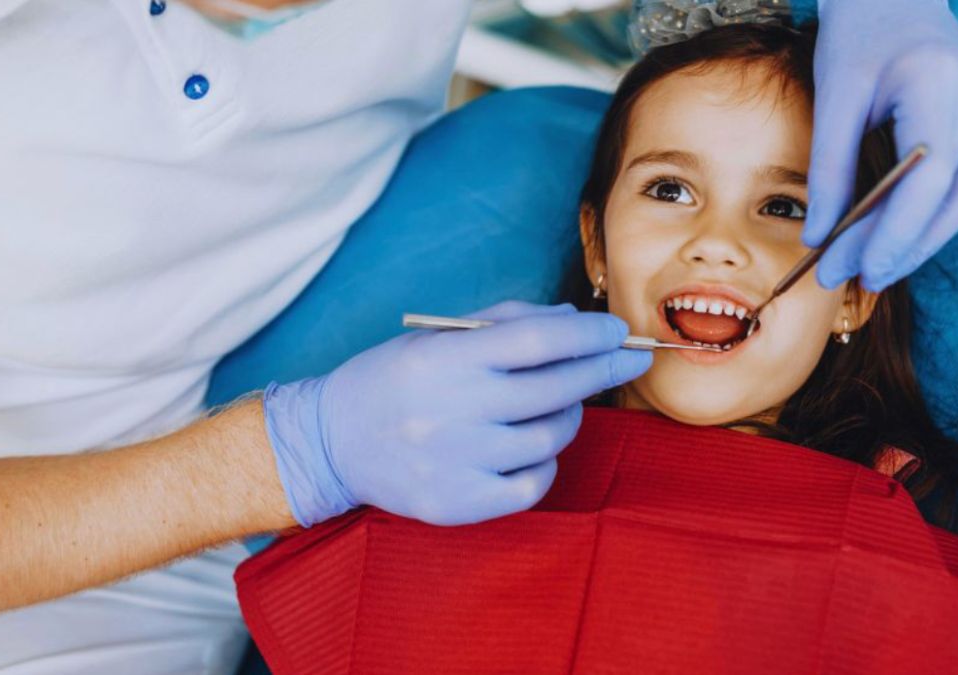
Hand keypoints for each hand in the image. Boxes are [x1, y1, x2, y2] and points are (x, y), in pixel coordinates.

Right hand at [261, 301, 651, 526]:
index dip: (587, 335)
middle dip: (602, 370)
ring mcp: (456, 462)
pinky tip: (532, 447)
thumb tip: (576, 322)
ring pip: (550, 438)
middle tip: (626, 360)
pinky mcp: (459, 504)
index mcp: (444, 360)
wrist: (331, 442)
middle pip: (555, 389)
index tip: (617, 331)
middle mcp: (451, 411)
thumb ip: (506, 323)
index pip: (536, 342)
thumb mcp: (438, 337)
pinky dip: (545, 463)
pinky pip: (533, 484)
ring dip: (568, 416)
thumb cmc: (393, 380)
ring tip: (557, 405)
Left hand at [805, 0, 957, 291]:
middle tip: (842, 280)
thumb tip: (818, 237)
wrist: (895, 0)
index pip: (922, 181)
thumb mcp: (835, 94)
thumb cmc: (860, 41)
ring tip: (875, 276)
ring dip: (923, 246)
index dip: (887, 233)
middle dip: (891, 247)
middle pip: (942, 201)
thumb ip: (829, 166)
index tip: (847, 269)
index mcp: (939, 90)